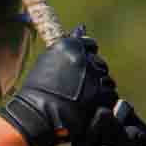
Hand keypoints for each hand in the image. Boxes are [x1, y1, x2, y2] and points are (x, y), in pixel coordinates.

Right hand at [0, 25, 117, 145]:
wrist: (37, 116)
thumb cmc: (35, 93)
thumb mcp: (46, 63)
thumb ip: (66, 47)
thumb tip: (81, 28)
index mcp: (71, 47)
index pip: (90, 45)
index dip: (86, 58)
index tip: (80, 69)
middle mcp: (85, 59)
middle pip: (100, 64)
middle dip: (92, 76)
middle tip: (79, 90)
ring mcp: (95, 78)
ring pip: (107, 82)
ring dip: (99, 90)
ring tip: (83, 102)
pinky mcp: (101, 96)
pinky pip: (110, 97)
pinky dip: (103, 104)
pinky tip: (89, 110)